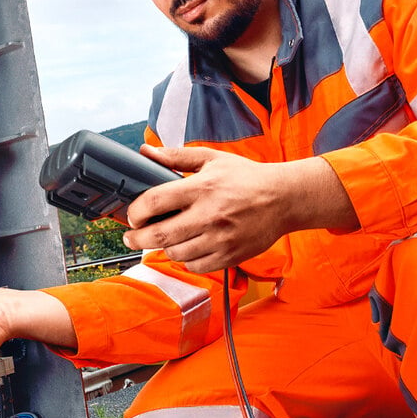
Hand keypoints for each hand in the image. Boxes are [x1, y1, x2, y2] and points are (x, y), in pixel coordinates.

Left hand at [122, 146, 357, 272]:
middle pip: (160, 235)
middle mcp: (209, 215)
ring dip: (163, 248)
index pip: (155, 202)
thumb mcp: (212, 159)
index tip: (132, 215)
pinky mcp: (230, 256)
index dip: (136, 211)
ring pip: (176, 253)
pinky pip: (196, 266)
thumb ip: (176, 157)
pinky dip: (186, 260)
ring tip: (163, 239)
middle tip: (131, 237)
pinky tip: (186, 248)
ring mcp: (220, 239)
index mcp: (202, 188)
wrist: (284, 199)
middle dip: (137, 239)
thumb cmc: (246, 177)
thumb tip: (146, 151)